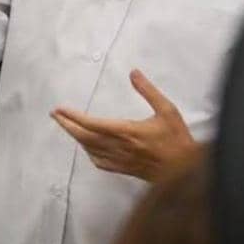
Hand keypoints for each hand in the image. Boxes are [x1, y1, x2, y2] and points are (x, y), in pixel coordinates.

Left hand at [51, 69, 196, 181]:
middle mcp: (119, 147)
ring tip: (67, 126)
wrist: (188, 170)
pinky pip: (100, 162)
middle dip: (67, 126)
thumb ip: (148, 91)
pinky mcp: (125, 170)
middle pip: (84, 137)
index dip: (73, 116)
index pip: (92, 123)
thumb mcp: (167, 110)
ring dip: (76, 138)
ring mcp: (121, 161)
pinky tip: (88, 147)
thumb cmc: (177, 139)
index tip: (60, 109)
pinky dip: (90, 153)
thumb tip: (133, 73)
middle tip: (56, 116)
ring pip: (90, 150)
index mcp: (127, 131)